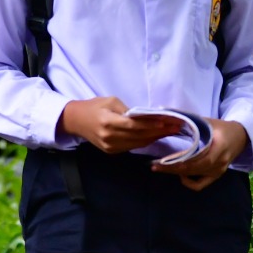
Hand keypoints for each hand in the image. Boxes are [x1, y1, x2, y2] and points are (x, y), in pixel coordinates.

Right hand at [58, 97, 183, 154]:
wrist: (75, 121)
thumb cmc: (93, 106)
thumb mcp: (110, 101)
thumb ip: (128, 110)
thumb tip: (147, 116)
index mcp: (108, 122)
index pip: (135, 125)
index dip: (153, 125)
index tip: (168, 122)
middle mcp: (110, 137)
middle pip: (140, 136)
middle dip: (160, 131)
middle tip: (176, 126)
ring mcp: (111, 147)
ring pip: (139, 143)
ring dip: (156, 137)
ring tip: (170, 131)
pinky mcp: (112, 151)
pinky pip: (133, 146)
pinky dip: (145, 141)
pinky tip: (156, 135)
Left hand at [151, 118, 248, 190]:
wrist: (240, 136)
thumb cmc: (220, 127)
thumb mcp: (205, 121)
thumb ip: (187, 120)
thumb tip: (164, 113)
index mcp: (218, 145)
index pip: (194, 159)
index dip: (175, 162)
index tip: (159, 161)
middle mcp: (219, 160)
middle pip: (192, 169)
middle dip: (171, 168)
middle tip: (155, 166)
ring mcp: (219, 170)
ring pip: (194, 176)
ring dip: (177, 173)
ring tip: (162, 168)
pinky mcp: (217, 175)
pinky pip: (200, 184)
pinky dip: (189, 182)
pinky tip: (181, 175)